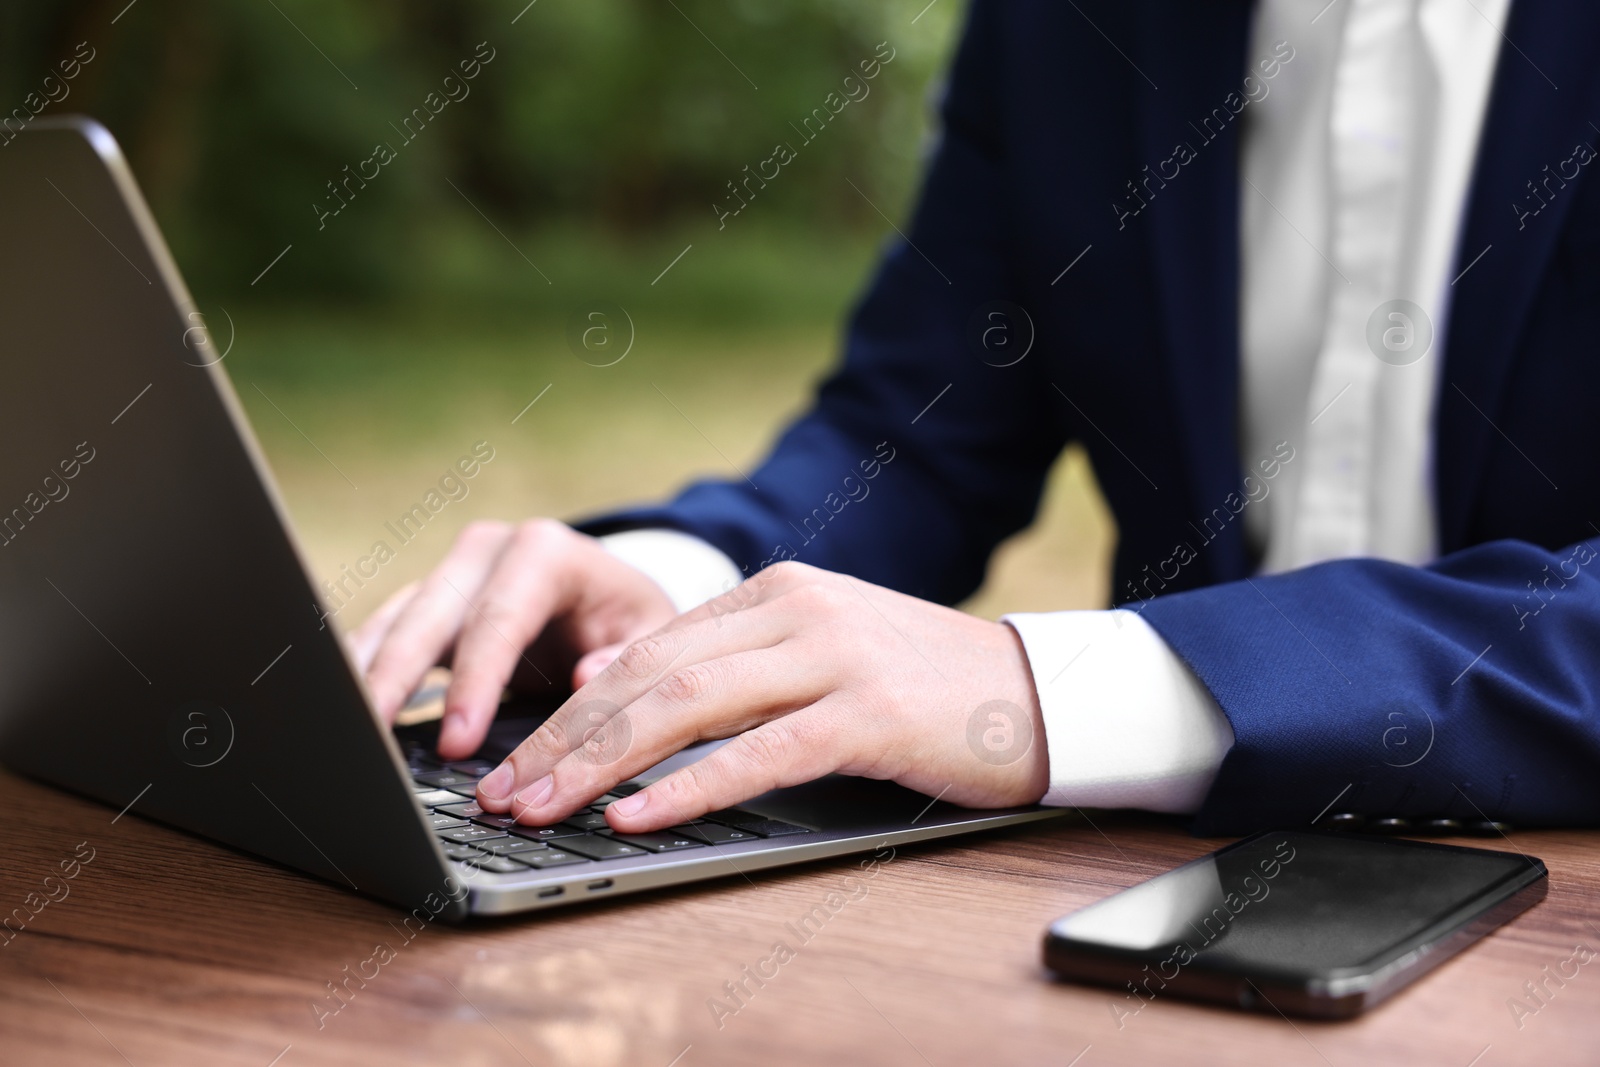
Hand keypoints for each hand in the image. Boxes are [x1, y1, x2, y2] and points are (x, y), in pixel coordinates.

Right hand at [350, 519, 678, 757]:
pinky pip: (382, 635)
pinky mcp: (425, 602)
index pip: (499, 620)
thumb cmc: (628, 619)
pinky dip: (362, 674)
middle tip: (372, 742)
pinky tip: (341, 713)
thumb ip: (628, 655)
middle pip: (430, 616)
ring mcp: (449, 573)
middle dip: (397, 679)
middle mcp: (486, 551)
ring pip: (394, 623)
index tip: (457, 741)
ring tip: (342, 733)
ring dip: (365, 677)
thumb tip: (587, 678)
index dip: (474, 682)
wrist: (608, 597)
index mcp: (545, 551)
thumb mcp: (651, 633)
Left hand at [472, 560, 1048, 832]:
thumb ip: (736, 668)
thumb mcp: (820, 656)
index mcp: (777, 592)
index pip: (649, 648)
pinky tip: (636, 818)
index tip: (516, 757)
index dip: (572, 708)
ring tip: (542, 808)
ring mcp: (833, 655)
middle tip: (503, 792)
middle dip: (564, 739)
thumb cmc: (921, 688)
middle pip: (649, 674)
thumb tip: (627, 705)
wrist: (1038, 691)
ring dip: (600, 764)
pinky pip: (759, 753)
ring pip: (686, 705)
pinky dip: (688, 789)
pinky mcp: (868, 713)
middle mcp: (796, 609)